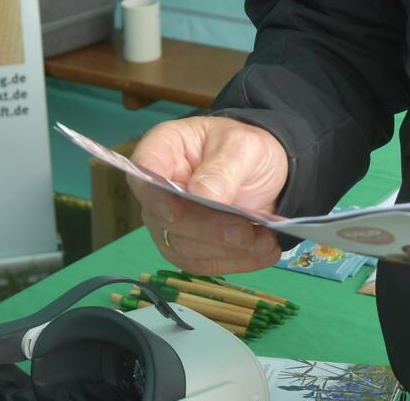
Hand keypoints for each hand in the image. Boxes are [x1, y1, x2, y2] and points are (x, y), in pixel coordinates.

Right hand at [131, 116, 288, 274]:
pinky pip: (202, 263)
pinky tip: (264, 252)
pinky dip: (236, 262)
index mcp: (164, 149)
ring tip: (266, 241)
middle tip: (246, 232)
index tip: (174, 213)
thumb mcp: (244, 146)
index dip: (154, 195)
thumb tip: (202, 194)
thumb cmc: (244, 149)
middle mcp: (158, 188)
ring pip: (183, 248)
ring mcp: (169, 221)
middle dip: (207, 229)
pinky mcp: (186, 247)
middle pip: (165, 219)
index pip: (144, 171)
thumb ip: (223, 167)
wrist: (261, 172)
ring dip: (226, 250)